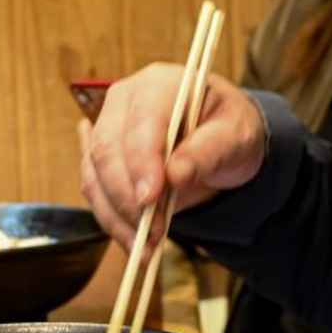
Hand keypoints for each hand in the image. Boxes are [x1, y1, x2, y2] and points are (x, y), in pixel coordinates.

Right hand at [81, 63, 266, 249]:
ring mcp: (107, 129)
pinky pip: (96, 193)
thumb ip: (208, 151)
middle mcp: (124, 102)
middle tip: (153, 232)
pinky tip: (136, 243)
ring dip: (118, 217)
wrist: (221, 139)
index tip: (151, 199)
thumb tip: (175, 176)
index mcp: (159, 84)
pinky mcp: (101, 159)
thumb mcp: (236, 136)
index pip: (141, 122)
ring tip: (147, 248)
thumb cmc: (229, 129)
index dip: (141, 161)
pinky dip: (114, 222)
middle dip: (127, 196)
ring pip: (95, 176)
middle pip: (107, 150)